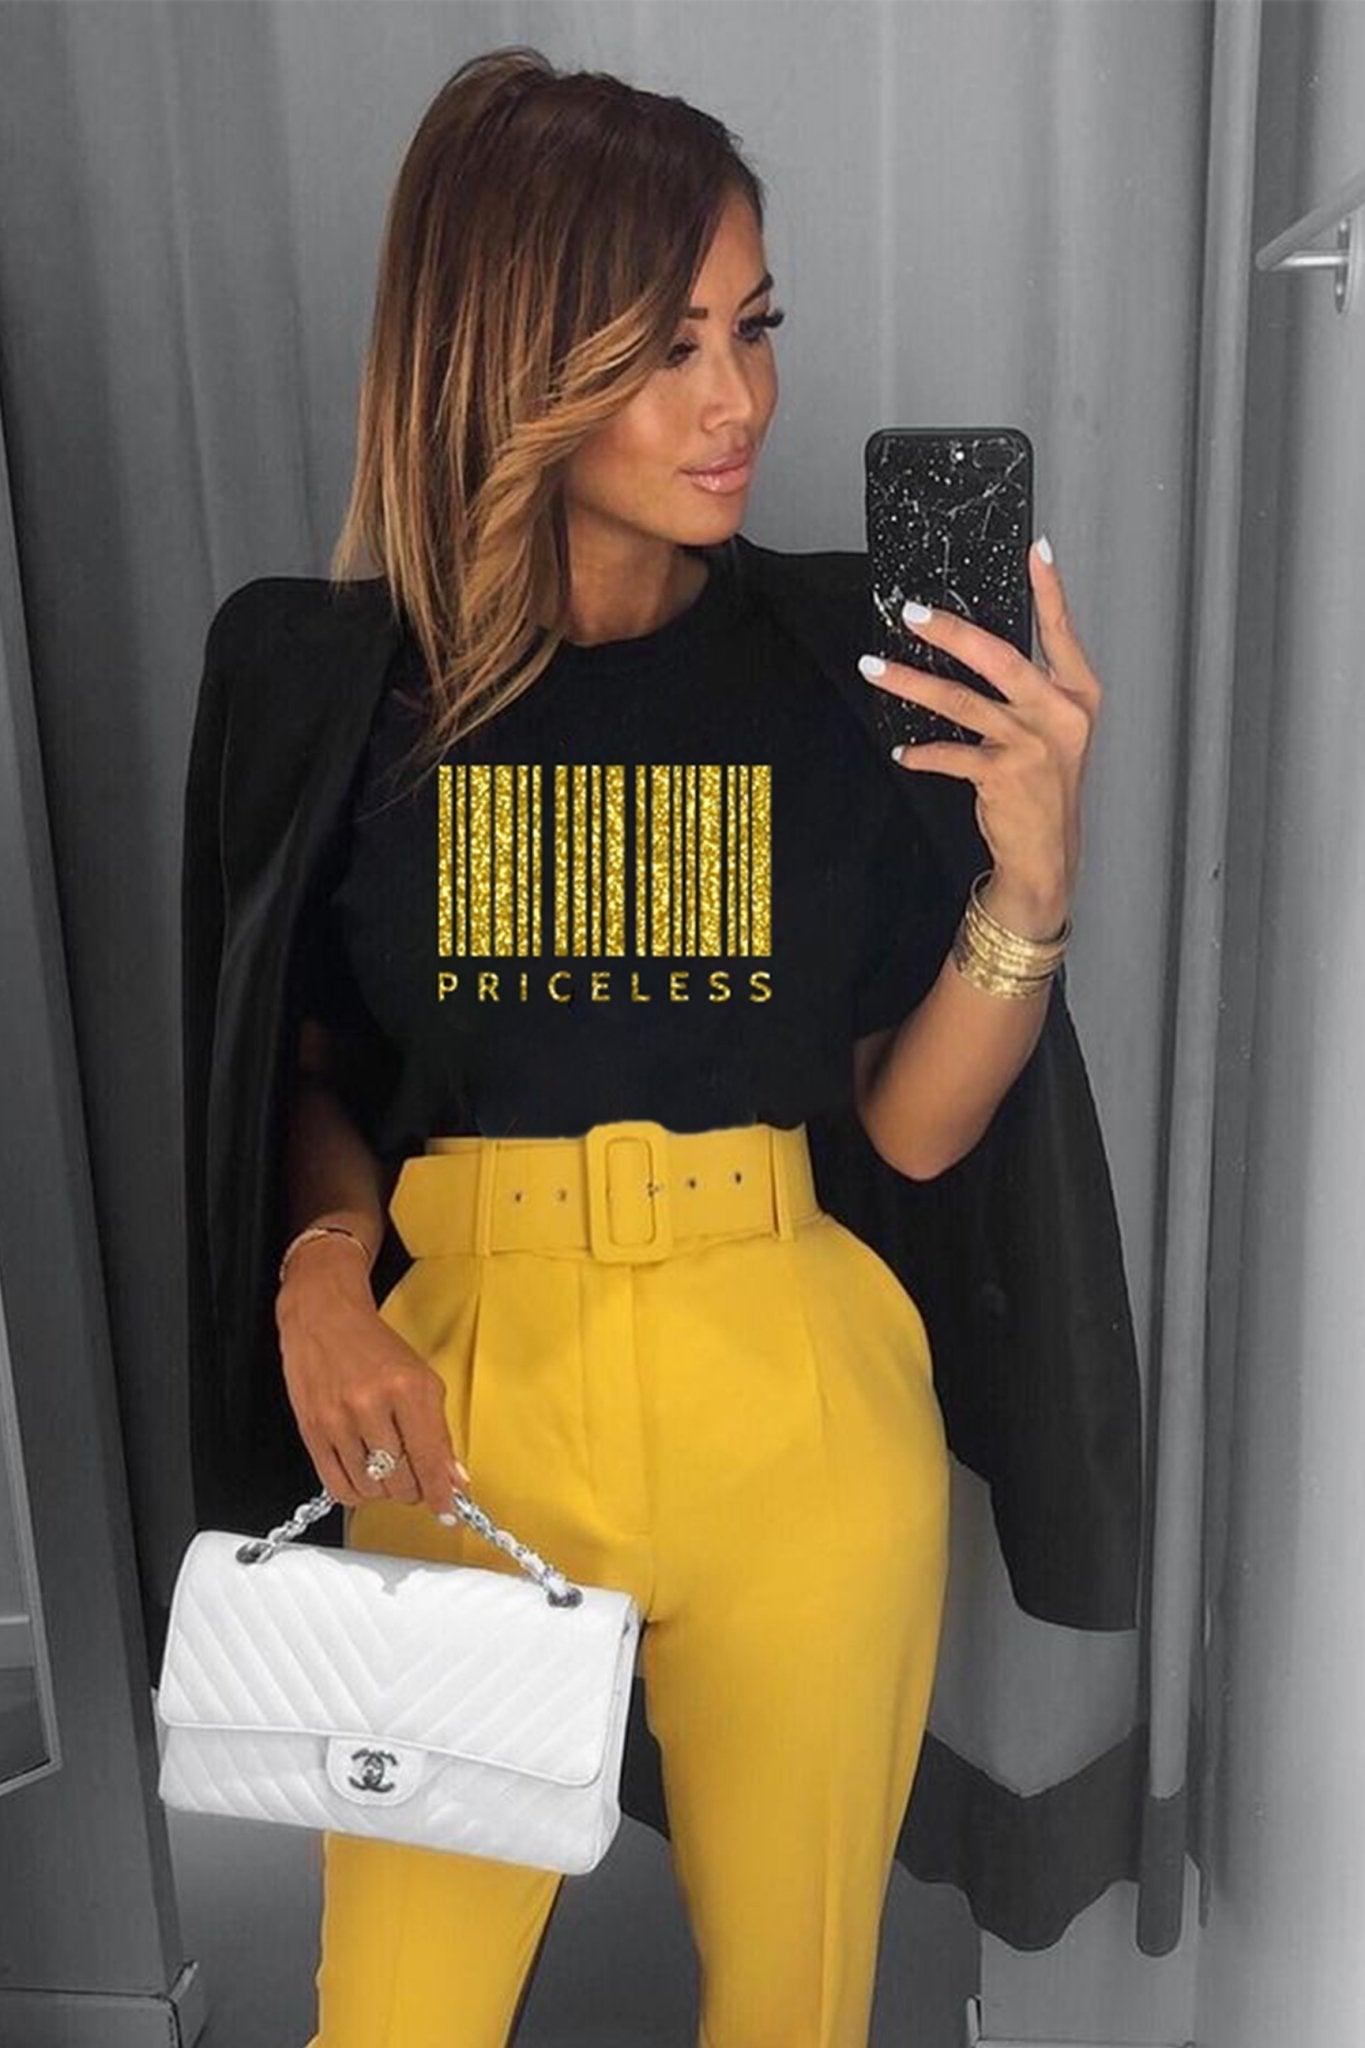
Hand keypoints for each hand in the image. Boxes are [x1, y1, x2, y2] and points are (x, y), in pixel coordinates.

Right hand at [276, 1246, 470, 1515]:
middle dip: (414, 1488)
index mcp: (409, 1387)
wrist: (324, 1317)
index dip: (442, 1494)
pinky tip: (363, 1476)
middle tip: (414, 1475)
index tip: (449, 1512)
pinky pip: (338, 1486)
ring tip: (386, 1467)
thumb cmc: (375, 1347)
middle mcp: (373, 1404)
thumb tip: (454, 1480)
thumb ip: (439, 1432)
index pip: (431, 1458)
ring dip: (385, 1490)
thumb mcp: (421, 1378)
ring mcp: (338, 1419)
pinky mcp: (312, 1431)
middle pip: (401, 1481)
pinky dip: (357, 1492)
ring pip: (371, 1489)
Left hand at [859, 538, 1101, 924]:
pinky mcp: (1002, 774)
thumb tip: (975, 648)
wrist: (1047, 853)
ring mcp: (1032, 744)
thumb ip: (1030, 692)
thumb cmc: (1045, 785)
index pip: (1062, 632)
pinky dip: (921, 752)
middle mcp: (1059, 713)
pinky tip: (902, 751)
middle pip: (1000, 658)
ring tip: (873, 667)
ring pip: (960, 702)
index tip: (1034, 549)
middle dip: (952, 632)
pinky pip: (949, 753)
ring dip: (910, 684)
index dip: (1050, 591)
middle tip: (912, 613)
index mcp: (1078, 694)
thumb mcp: (1054, 732)